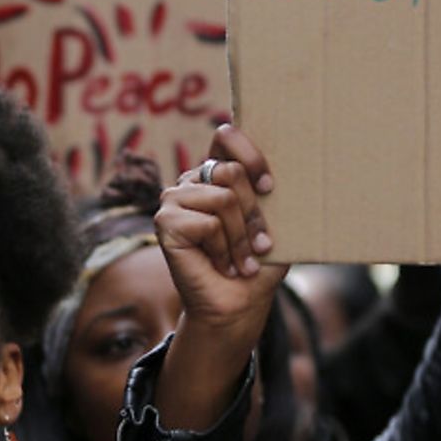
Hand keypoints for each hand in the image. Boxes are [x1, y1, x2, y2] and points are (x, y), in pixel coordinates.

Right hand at [155, 125, 283, 336]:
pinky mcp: (164, 222)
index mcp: (215, 173)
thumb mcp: (273, 220)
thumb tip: (277, 172)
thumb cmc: (258, 261)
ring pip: (222, 198)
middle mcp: (192, 181)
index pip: (226, 137)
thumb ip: (267, 190)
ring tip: (242, 261)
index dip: (252, 156)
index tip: (270, 188)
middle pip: (231, 172)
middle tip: (260, 245)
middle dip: (254, 213)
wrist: (239, 304)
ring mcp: (174, 200)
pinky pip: (207, 223)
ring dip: (241, 237)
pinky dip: (223, 250)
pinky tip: (221, 265)